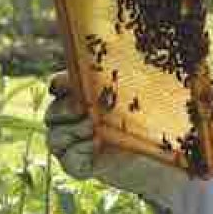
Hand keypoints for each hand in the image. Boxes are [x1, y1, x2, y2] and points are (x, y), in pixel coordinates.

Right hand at [45, 72, 189, 211]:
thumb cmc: (152, 115)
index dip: (59, 83)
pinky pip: (69, 160)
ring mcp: (73, 144)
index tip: (64, 83)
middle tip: (82, 109)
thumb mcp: (139, 92)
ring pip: (55, 138)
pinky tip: (96, 145)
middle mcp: (73, 120)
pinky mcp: (79, 165)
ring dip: (73, 131)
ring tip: (93, 128)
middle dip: (65, 109)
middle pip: (53, 112)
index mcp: (83, 96)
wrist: (160, 153)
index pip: (59, 86)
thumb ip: (125, 76)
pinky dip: (79, 152)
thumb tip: (130, 47)